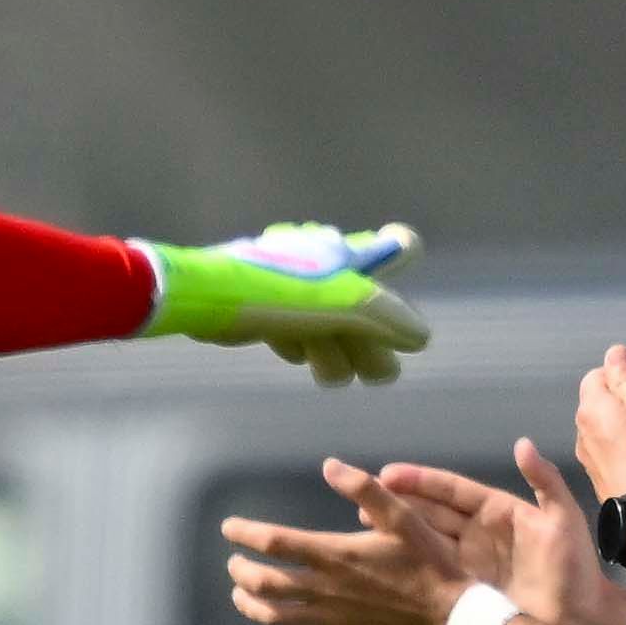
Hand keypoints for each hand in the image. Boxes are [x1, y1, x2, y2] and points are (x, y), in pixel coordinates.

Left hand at [143, 223, 429, 385]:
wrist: (203, 298)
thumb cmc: (277, 295)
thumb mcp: (341, 306)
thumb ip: (386, 319)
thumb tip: (422, 337)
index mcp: (346, 252)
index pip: (396, 249)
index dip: (401, 281)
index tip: (398, 316)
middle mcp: (323, 263)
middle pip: (364, 304)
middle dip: (372, 342)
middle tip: (377, 375)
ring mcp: (294, 286)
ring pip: (330, 324)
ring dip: (337, 352)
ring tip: (330, 374)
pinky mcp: (266, 307)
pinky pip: (298, 330)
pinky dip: (303, 345)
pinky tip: (296, 354)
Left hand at [222, 458, 471, 624]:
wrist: (451, 617)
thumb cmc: (429, 563)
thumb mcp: (403, 517)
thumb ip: (365, 489)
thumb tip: (330, 465)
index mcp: (336, 554)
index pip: (275, 542)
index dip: (246, 534)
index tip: (230, 528)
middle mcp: (326, 588)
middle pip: (265, 582)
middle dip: (242, 571)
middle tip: (235, 563)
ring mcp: (332, 620)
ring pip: (275, 617)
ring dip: (250, 605)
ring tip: (241, 594)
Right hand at [380, 440, 625, 624]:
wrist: (583, 622)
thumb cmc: (576, 569)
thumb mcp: (565, 520)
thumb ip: (546, 482)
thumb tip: (521, 444)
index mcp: (497, 511)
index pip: (452, 490)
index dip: (421, 481)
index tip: (387, 474)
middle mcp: (476, 533)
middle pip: (430, 512)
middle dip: (398, 503)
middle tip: (363, 497)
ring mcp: (467, 563)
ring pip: (425, 540)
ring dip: (395, 531)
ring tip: (363, 524)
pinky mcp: (464, 590)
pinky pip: (431, 572)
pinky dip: (408, 564)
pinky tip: (383, 561)